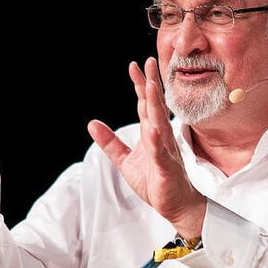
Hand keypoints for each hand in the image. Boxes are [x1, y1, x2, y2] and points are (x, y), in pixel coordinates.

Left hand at [88, 57, 205, 237]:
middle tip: (148, 63)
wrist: (175, 204)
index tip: (135, 66)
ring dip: (155, 104)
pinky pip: (160, 152)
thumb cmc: (155, 182)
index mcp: (151, 133)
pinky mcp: (166, 166)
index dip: (139, 85)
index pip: (145, 104)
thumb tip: (92, 124)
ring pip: (159, 123)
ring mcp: (165, 150)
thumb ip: (110, 142)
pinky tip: (153, 129)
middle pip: (154, 106)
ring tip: (151, 86)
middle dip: (151, 84)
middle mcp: (160, 137)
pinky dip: (157, 140)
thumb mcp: (125, 160)